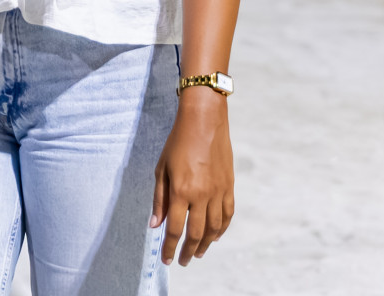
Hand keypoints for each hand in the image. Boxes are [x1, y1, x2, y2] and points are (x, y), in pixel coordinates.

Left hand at [151, 89, 234, 265]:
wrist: (204, 122)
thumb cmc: (177, 143)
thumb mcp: (161, 169)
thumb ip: (158, 199)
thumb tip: (154, 225)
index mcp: (181, 191)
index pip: (174, 228)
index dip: (169, 247)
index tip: (166, 259)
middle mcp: (201, 195)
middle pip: (195, 233)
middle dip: (187, 251)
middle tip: (181, 261)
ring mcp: (218, 192)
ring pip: (214, 228)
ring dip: (206, 244)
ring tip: (197, 253)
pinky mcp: (229, 187)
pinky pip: (227, 215)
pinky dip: (222, 229)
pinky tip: (215, 236)